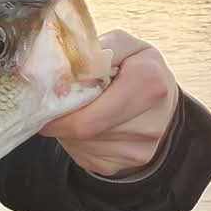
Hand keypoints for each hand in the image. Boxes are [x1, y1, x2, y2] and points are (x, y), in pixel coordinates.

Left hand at [40, 30, 178, 176]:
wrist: (164, 102)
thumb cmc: (137, 68)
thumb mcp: (123, 45)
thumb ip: (93, 48)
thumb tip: (58, 66)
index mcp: (148, 83)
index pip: (88, 117)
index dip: (59, 114)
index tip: (46, 103)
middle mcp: (149, 123)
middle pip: (83, 132)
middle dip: (62, 120)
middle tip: (54, 106)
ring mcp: (138, 150)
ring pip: (81, 145)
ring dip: (69, 131)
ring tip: (80, 111)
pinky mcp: (126, 165)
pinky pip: (87, 158)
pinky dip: (79, 143)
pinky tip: (90, 126)